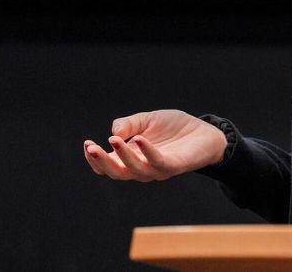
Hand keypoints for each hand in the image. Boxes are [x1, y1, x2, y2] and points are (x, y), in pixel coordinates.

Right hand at [82, 109, 226, 181]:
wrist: (204, 131)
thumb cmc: (174, 128)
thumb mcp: (147, 120)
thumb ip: (128, 124)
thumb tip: (113, 132)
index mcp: (132, 158)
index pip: (107, 166)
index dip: (95, 158)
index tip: (87, 143)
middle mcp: (142, 167)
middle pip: (117, 173)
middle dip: (102, 161)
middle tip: (92, 147)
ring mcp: (158, 169)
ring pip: (135, 170)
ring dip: (123, 156)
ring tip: (114, 140)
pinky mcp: (174, 166)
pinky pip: (158, 163)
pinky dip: (148, 151)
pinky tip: (139, 139)